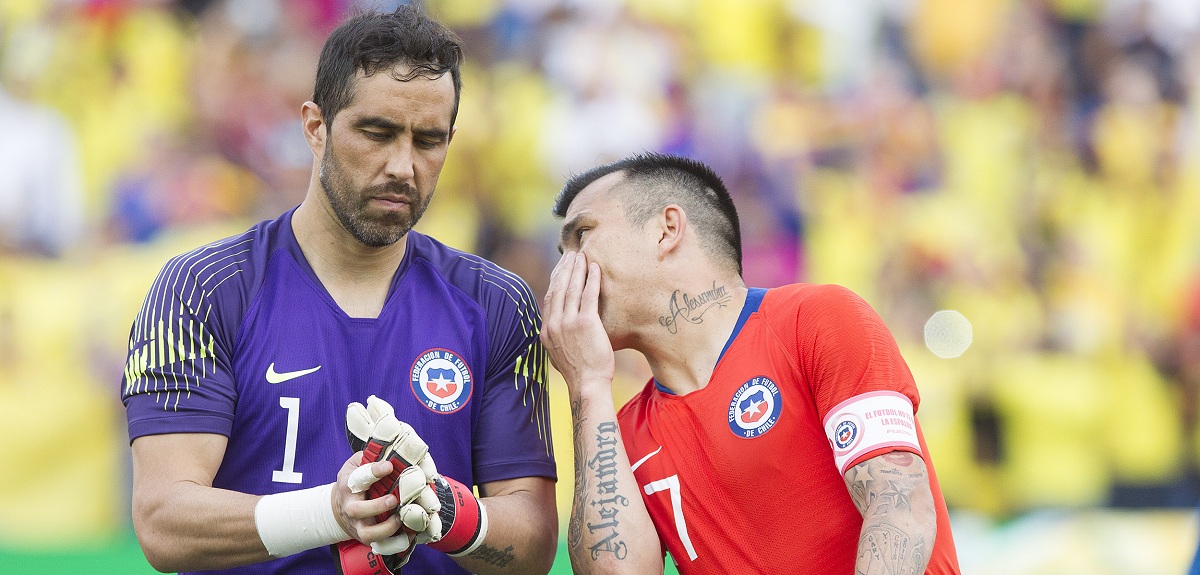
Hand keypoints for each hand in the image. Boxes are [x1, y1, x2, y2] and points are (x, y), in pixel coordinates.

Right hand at [337, 396, 442, 572]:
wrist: (341, 509)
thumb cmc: (358, 478)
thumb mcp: (360, 459)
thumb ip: (374, 445)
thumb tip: (383, 409)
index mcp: (350, 482)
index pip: (359, 477)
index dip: (374, 471)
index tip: (389, 466)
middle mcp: (351, 505)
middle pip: (359, 510)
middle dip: (378, 506)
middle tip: (395, 499)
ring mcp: (358, 524)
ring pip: (369, 533)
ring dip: (386, 527)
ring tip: (401, 517)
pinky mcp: (367, 538)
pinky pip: (380, 547)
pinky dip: (394, 544)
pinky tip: (408, 538)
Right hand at [541, 251, 614, 395]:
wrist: (587, 385)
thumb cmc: (579, 371)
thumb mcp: (559, 352)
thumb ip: (557, 335)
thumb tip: (558, 325)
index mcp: (546, 331)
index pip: (549, 297)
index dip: (555, 279)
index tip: (561, 267)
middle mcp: (554, 324)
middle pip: (558, 288)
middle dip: (564, 269)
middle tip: (571, 255)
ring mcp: (569, 323)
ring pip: (572, 288)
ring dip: (577, 269)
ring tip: (582, 256)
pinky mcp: (586, 323)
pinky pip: (589, 295)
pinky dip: (592, 279)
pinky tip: (595, 268)